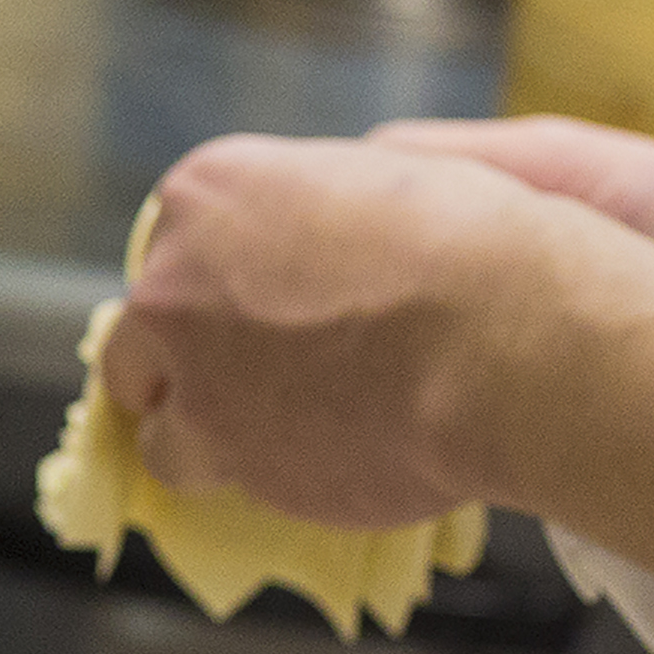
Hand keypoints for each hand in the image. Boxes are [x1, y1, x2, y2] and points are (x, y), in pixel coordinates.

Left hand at [102, 129, 653, 653]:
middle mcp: (174, 270)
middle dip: (185, 355)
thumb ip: (326, 212)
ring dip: (201, 425)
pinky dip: (234, 471)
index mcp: (212, 188)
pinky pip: (188, 468)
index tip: (258, 310)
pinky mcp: (209, 444)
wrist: (508, 339)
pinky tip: (293, 463)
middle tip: (246, 380)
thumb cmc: (480, 250)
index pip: (181, 244)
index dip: (221, 285)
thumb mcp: (393, 182)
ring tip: (277, 432)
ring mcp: (185, 363)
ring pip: (156, 410)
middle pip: (144, 326)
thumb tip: (325, 238)